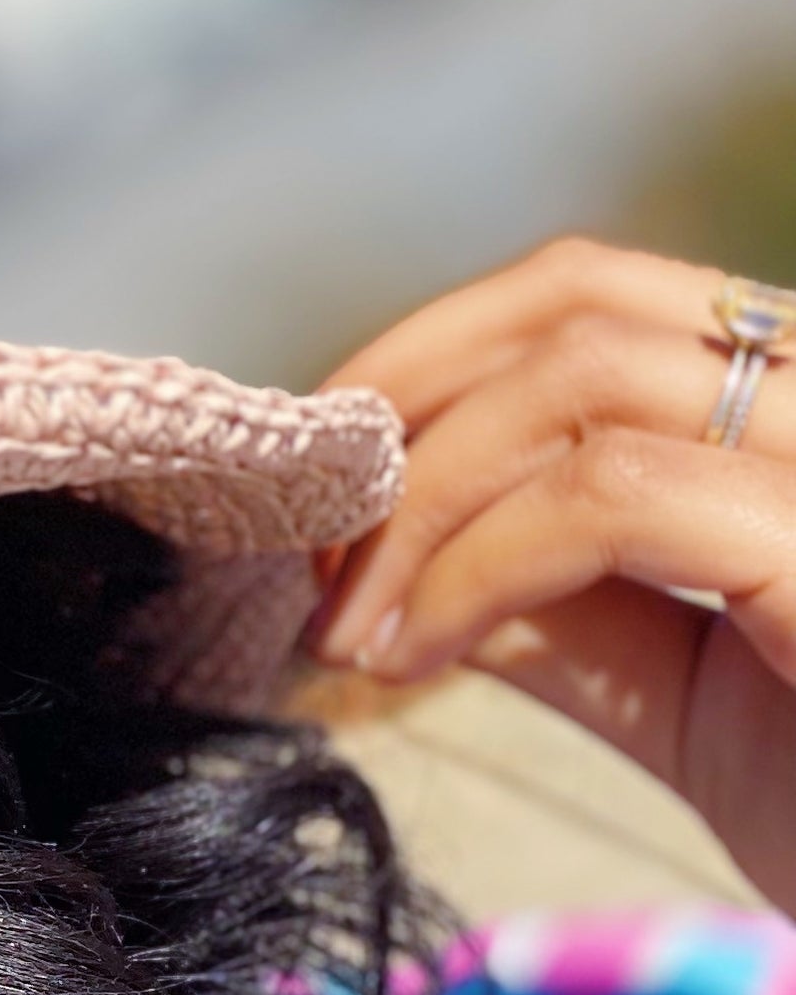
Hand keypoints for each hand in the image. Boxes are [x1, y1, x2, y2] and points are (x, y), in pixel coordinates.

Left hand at [311, 236, 795, 914]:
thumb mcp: (685, 697)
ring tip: (349, 628)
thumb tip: (407, 566)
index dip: (425, 372)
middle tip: (310, 553)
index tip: (327, 504)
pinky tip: (407, 659)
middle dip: (398, 407)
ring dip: (417, 500)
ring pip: (582, 378)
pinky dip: (471, 569)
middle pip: (577, 297)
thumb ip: (565, 614)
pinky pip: (615, 499)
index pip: (596, 301)